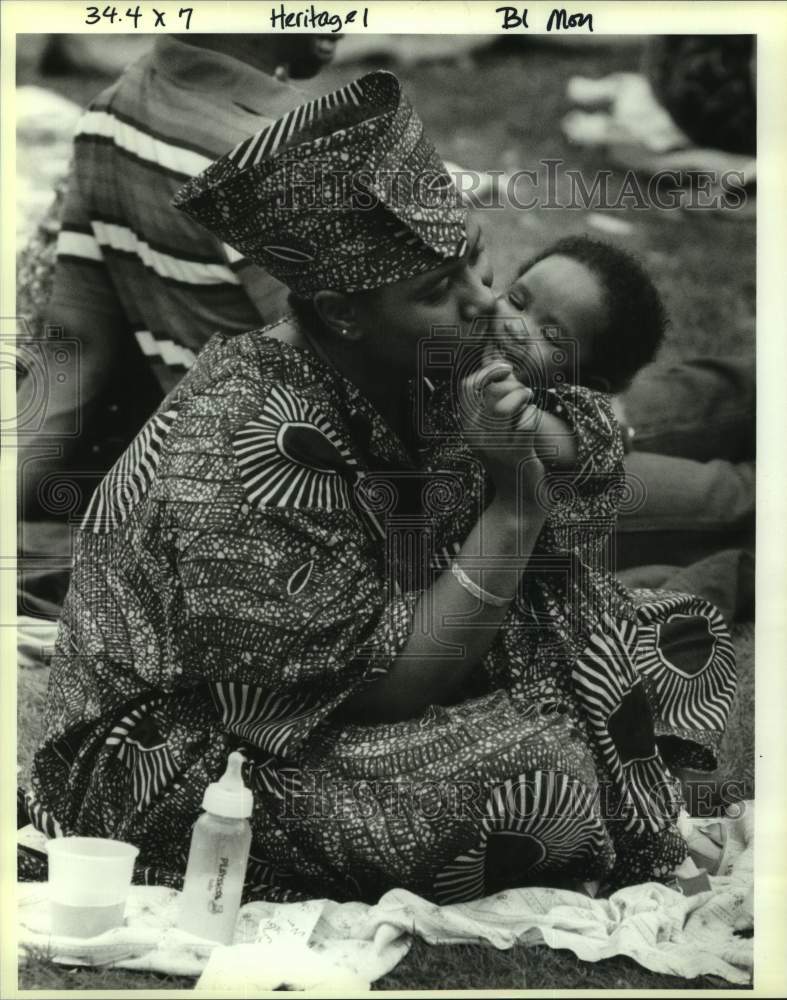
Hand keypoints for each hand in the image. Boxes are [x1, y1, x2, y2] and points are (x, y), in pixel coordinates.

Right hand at [461, 359, 547, 510]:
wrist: (518, 498)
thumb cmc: (509, 455)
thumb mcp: (492, 427)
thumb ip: (491, 395)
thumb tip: (496, 358)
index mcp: (468, 426)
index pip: (468, 385)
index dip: (488, 370)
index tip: (506, 370)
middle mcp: (477, 434)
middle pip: (493, 389)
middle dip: (513, 384)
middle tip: (523, 394)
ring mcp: (496, 444)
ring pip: (513, 401)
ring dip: (525, 397)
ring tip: (528, 404)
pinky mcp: (517, 453)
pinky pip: (529, 419)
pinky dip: (534, 416)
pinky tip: (532, 424)